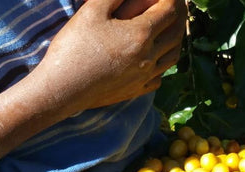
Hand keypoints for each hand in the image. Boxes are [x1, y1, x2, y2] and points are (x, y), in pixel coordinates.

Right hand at [35, 0, 185, 113]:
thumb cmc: (74, 46)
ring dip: (176, 41)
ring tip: (172, 30)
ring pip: (172, 57)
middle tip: (176, 7)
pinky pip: (160, 77)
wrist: (65, 88)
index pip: (169, 12)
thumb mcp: (92, 10)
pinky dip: (163, 64)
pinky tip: (157, 59)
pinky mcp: (138, 90)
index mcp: (140, 35)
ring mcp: (146, 77)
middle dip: (179, 17)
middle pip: (176, 34)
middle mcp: (149, 57)